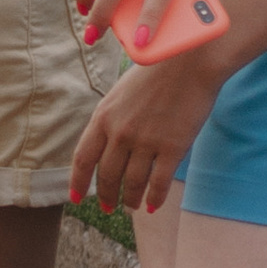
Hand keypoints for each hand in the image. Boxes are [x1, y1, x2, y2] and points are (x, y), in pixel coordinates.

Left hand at [68, 46, 225, 217]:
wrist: (190, 60)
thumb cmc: (157, 69)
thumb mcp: (121, 91)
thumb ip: (111, 118)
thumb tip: (106, 144)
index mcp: (103, 116)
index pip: (83, 158)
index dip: (78, 182)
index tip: (76, 198)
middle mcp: (120, 132)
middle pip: (107, 176)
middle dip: (106, 196)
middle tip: (108, 207)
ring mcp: (146, 141)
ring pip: (132, 183)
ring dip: (130, 199)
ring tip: (132, 206)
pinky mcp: (172, 147)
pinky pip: (159, 182)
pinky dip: (155, 197)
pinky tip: (153, 205)